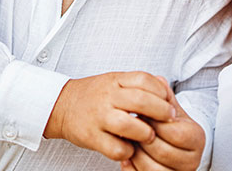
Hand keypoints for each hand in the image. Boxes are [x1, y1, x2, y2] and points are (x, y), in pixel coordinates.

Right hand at [44, 71, 175, 161]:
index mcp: (115, 80)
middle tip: (169, 120)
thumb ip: (137, 83)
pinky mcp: (91, 137)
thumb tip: (165, 88)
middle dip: (161, 112)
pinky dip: (127, 151)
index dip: (161, 91)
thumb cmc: (94, 94)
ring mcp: (98, 117)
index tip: (169, 102)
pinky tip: (130, 148)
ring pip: (129, 125)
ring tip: (149, 136)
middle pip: (140, 101)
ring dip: (145, 133)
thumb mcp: (114, 80)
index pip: (143, 79)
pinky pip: (116, 148)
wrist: (61, 105)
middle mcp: (107, 96)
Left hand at [121, 80, 204, 170]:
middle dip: (142, 139)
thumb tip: (158, 79)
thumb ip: (164, 96)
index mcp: (196, 137)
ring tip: (127, 141)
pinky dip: (132, 168)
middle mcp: (193, 159)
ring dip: (135, 154)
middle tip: (129, 127)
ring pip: (152, 169)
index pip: (174, 132)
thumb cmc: (169, 126)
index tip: (139, 114)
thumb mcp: (169, 109)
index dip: (154, 123)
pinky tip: (126, 156)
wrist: (172, 148)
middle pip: (162, 151)